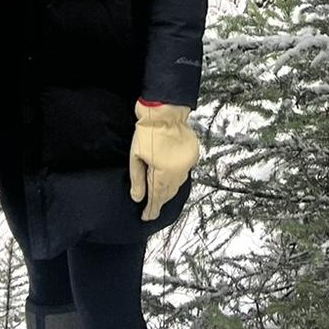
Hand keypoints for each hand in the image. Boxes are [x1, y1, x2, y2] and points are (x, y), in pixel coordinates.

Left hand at [128, 102, 198, 221]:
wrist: (164, 112)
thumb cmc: (147, 131)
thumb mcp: (136, 157)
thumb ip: (137, 180)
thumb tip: (137, 198)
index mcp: (164, 172)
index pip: (157, 198)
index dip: (151, 210)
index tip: (146, 217)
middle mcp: (179, 170)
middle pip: (169, 193)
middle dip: (159, 202)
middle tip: (151, 210)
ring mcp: (187, 162)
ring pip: (178, 184)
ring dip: (168, 191)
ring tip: (159, 197)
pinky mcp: (192, 155)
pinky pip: (184, 173)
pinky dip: (176, 179)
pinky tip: (170, 180)